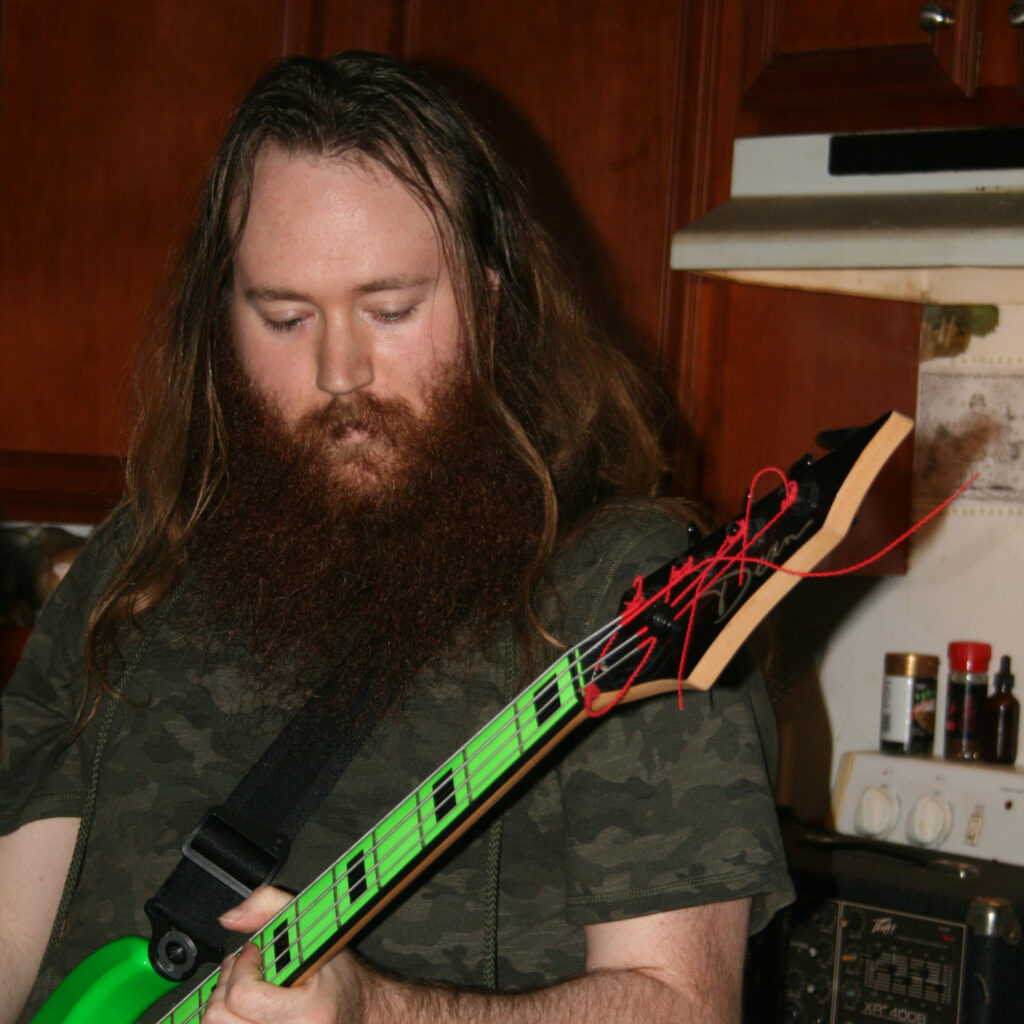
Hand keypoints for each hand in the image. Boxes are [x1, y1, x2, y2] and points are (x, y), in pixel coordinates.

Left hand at [202, 886, 367, 1023]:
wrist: (361, 1011)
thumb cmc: (341, 977)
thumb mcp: (317, 929)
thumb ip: (272, 906)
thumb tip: (230, 917)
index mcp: (307, 1011)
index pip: (242, 995)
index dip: (241, 967)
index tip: (254, 952)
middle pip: (221, 1018)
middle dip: (226, 984)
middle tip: (245, 968)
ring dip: (225, 1003)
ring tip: (245, 986)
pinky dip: (232, 1018)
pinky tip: (247, 1006)